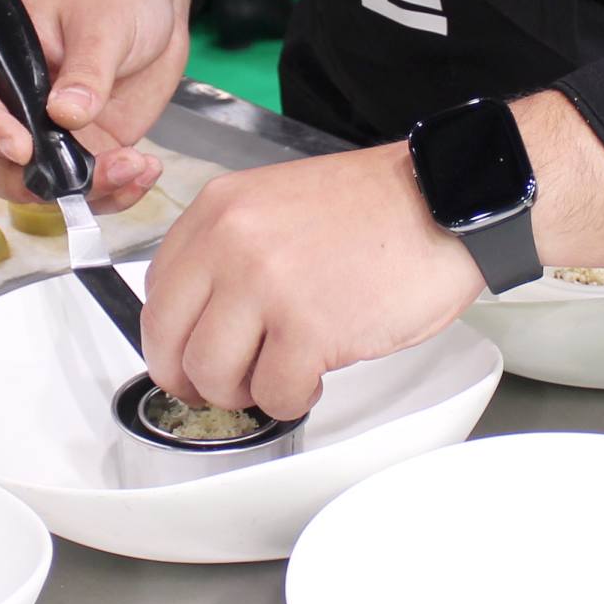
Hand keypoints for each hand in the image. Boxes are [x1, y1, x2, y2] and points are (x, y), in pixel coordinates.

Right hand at [0, 0, 192, 212]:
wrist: (157, 0)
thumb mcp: (104, 21)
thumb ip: (87, 69)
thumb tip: (65, 113)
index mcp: (1, 58)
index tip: (22, 147)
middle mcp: (16, 103)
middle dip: (24, 182)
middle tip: (68, 183)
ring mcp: (50, 132)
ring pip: (40, 184)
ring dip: (82, 192)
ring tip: (132, 167)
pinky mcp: (88, 149)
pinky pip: (89, 187)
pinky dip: (115, 193)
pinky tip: (144, 172)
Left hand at [141, 147, 486, 420]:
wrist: (445, 203)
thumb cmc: (376, 210)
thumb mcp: (278, 204)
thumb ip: (229, 250)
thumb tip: (202, 317)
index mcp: (218, 210)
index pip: (158, 294)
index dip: (173, 339)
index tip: (192, 354)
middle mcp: (232, 244)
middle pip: (171, 343)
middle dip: (195, 379)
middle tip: (225, 386)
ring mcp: (268, 287)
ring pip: (214, 376)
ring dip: (246, 392)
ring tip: (280, 375)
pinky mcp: (310, 330)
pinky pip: (275, 395)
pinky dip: (293, 399)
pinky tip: (315, 377)